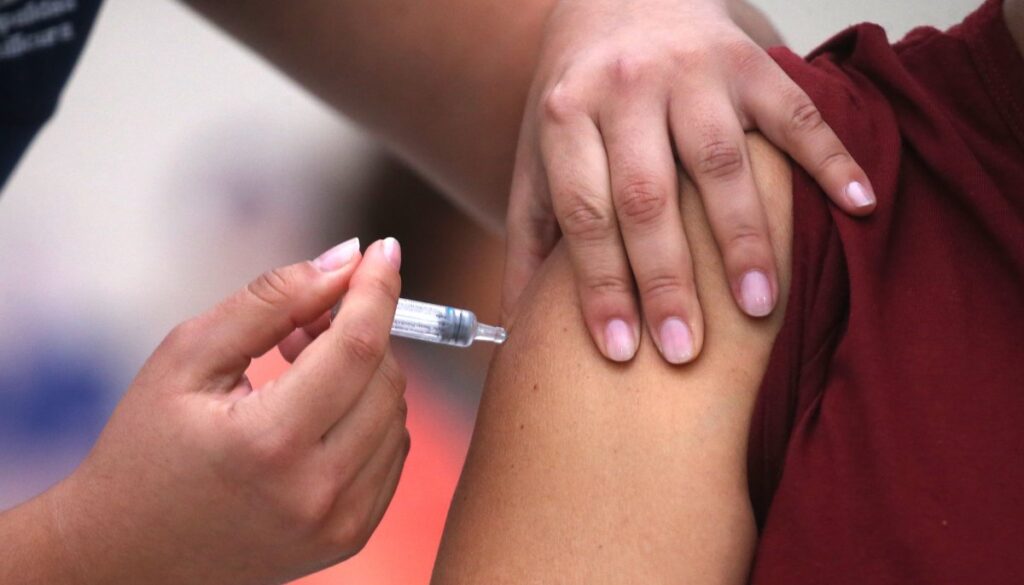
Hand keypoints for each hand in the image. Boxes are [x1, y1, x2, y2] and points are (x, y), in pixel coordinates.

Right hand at [46, 238, 408, 584]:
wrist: (132, 553)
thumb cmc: (148, 447)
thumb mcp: (187, 357)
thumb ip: (270, 300)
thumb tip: (346, 258)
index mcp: (269, 442)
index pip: (356, 347)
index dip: (376, 289)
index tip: (383, 250)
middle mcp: (317, 490)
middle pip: (385, 379)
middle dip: (359, 330)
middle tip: (306, 321)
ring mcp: (341, 521)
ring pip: (396, 413)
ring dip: (365, 372)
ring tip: (300, 366)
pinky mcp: (352, 535)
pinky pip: (392, 451)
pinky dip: (369, 414)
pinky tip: (319, 408)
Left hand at [503, 0, 874, 363]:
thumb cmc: (577, 99)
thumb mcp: (538, 157)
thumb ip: (531, 236)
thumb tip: (515, 329)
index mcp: (565, 114)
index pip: (584, 211)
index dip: (600, 284)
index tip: (621, 351)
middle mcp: (626, 88)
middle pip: (648, 194)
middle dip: (667, 278)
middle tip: (685, 352)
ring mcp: (692, 70)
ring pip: (721, 161)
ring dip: (744, 237)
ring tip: (760, 307)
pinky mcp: (749, 60)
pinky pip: (795, 111)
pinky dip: (830, 156)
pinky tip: (859, 205)